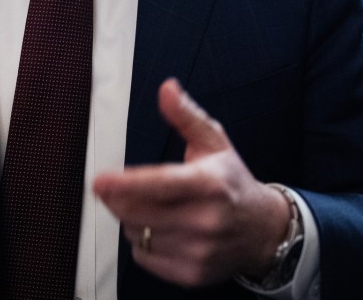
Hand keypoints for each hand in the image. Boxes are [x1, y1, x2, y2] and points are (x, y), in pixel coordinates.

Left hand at [92, 78, 289, 286]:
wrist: (262, 230)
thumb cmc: (231, 182)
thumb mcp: (214, 142)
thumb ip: (185, 115)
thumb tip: (167, 89)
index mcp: (210, 184)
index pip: (161, 185)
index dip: (127, 183)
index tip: (100, 181)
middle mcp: (206, 220)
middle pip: (139, 212)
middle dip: (118, 197)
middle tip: (116, 187)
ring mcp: (200, 250)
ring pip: (137, 234)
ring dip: (131, 219)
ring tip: (151, 207)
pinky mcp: (192, 273)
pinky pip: (145, 257)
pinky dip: (143, 242)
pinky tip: (160, 229)